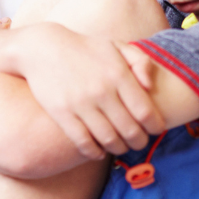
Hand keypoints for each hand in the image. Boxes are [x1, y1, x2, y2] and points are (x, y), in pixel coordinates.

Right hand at [11, 23, 165, 158]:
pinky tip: (99, 150)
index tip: (155, 129)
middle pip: (131, 132)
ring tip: (120, 145)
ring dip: (120, 148)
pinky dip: (96, 152)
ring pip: (110, 141)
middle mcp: (101, 90)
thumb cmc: (84, 49)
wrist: (42, 47)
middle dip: (140, 142)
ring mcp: (80, 103)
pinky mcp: (61, 113)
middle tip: (139, 141)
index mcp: (118, 73)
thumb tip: (151, 87)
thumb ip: (140, 61)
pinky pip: (85, 143)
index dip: (156, 127)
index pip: (146, 113)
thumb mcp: (115, 45)